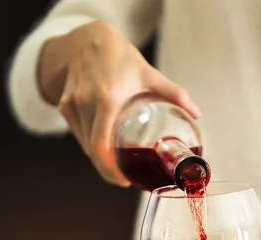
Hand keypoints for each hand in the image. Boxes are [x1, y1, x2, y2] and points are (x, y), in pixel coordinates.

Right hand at [39, 21, 199, 185]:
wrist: (87, 38)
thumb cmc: (120, 56)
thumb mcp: (149, 73)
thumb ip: (174, 93)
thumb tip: (196, 114)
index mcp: (108, 98)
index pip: (101, 146)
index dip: (110, 170)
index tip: (124, 181)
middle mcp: (86, 103)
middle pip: (93, 151)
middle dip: (108, 171)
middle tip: (124, 179)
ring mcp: (72, 105)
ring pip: (85, 145)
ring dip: (100, 160)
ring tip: (116, 167)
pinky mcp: (64, 106)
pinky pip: (79, 134)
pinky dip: (91, 145)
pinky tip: (104, 150)